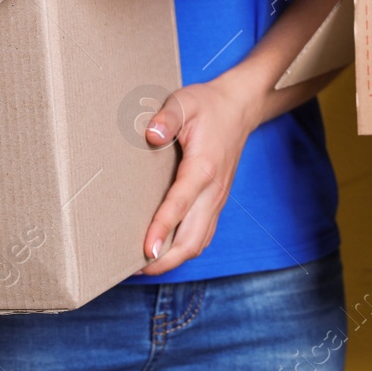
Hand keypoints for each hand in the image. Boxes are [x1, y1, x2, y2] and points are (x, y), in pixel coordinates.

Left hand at [139, 75, 260, 275]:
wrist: (239, 108)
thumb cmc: (208, 106)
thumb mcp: (185, 102)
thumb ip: (168, 118)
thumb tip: (151, 135)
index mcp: (203, 168)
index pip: (180, 205)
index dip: (163, 229)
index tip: (146, 250)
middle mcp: (213, 191)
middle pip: (193, 239)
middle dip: (165, 260)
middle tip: (132, 268)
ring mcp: (217, 200)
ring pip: (199, 243)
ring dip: (173, 259)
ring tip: (142, 266)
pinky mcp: (215, 202)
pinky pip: (202, 235)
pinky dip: (183, 250)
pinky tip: (163, 252)